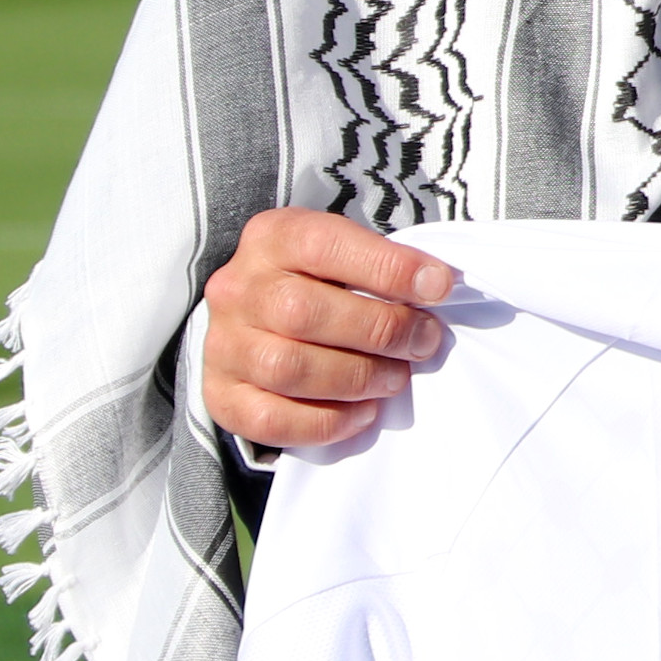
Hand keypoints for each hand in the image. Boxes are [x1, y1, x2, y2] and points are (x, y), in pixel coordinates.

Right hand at [199, 208, 458, 451]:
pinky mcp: (222, 395)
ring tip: (395, 379)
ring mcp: (222, 344)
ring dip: (357, 379)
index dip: (387, 268)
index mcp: (271, 238)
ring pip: (288, 369)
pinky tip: (362, 414)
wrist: (258, 319)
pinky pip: (270, 419)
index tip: (439, 287)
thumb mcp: (345, 253)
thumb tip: (437, 287)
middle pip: (303, 313)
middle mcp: (237, 289)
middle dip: (380, 331)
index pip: (324, 246)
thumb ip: (383, 266)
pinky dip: (326, 422)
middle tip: (424, 343)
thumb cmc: (320, 282)